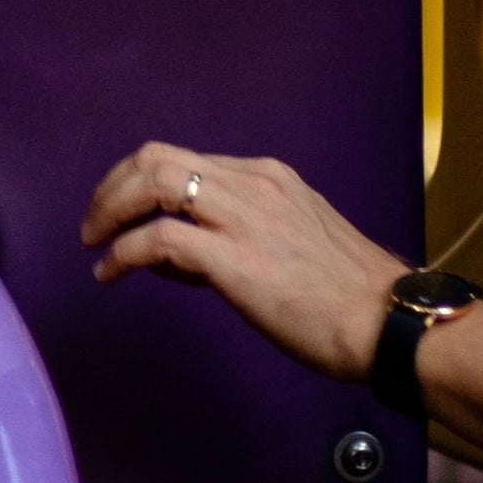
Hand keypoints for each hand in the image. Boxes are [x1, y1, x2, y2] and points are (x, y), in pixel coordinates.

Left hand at [80, 142, 403, 380]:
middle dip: (113, 186)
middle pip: (156, 158)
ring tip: (93, 242)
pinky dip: (124, 253)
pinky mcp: (234, 258)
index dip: (142, 184)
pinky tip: (111, 273)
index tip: (125, 215)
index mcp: (267, 177)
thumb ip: (240, 233)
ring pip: (152, 184)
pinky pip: (157, 240)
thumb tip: (182, 254)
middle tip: (94, 222)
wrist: (389, 324)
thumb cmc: (347, 296)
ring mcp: (243, 217)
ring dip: (109, 211)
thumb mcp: (294, 241)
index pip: (185, 159)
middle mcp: (252, 184)